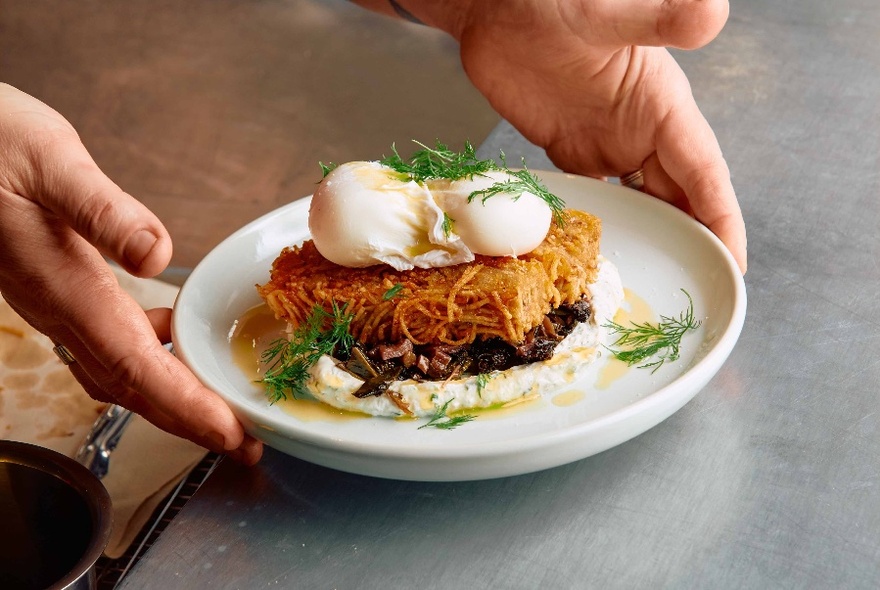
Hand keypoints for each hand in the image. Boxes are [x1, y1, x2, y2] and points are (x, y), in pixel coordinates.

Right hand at [0, 84, 261, 463]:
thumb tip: (156, 256)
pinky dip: (153, 359)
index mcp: (66, 288)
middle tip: (245, 444)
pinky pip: (112, 345)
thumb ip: (103, 211)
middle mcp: (61, 310)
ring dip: (175, 396)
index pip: (136, 365)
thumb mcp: (52, 164)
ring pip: (123, 372)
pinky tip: (175, 338)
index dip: (185, 405)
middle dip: (191, 420)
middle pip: (133, 385)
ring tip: (222, 408)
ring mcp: (57, 306)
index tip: (230, 433)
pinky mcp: (60, 293)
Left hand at [411, 0, 746, 271]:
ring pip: (640, 200)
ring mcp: (605, 142)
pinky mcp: (570, 149)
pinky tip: (602, 249)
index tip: (735, 261)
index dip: (721, 218)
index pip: (704, 172)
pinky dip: (605, 222)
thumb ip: (654, 19)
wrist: (494, 10)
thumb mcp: (604, 13)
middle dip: (692, 241)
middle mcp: (640, 130)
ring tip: (655, 280)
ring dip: (652, 236)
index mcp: (662, 105)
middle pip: (677, 197)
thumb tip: (713, 12)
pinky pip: (597, 195)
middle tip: (699, 290)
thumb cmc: (550, 2)